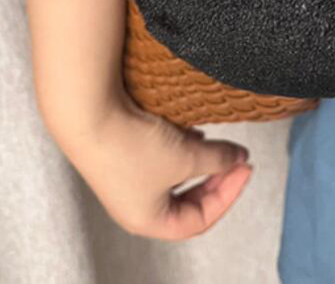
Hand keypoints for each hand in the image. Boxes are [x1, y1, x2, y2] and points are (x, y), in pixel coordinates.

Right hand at [50, 90, 252, 240]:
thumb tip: (239, 158)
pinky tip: (191, 130)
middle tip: (236, 159)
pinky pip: (160, 158)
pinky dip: (180, 147)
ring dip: (198, 161)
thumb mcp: (185, 157)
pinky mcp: (124, 154)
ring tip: (215, 143)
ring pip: (174, 177)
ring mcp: (128, 180)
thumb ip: (218, 160)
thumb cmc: (132, 146)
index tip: (246, 167)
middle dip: (215, 180)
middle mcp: (136, 205)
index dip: (228, 194)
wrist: (89, 114)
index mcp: (148, 220)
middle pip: (187, 202)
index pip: (199, 220)